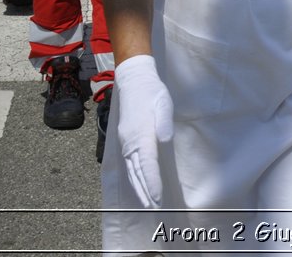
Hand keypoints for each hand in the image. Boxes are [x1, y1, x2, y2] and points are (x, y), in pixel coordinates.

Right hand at [113, 55, 174, 206]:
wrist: (133, 81)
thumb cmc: (152, 92)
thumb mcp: (163, 102)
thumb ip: (164, 121)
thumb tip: (165, 140)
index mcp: (141, 133)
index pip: (147, 163)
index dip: (152, 182)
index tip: (157, 198)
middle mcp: (131, 141)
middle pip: (137, 172)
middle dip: (146, 192)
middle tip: (155, 209)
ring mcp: (126, 142)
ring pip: (132, 170)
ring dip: (139, 188)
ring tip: (147, 203)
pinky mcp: (126, 140)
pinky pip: (130, 164)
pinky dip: (134, 177)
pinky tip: (139, 185)